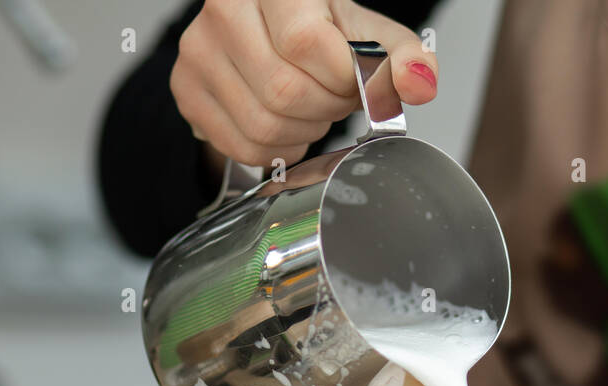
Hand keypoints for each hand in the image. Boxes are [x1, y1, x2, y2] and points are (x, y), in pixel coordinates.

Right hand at [170, 0, 438, 167]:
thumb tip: (421, 84)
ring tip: (311, 108)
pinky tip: (286, 125)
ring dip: (302, 131)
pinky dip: (274, 148)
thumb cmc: (316, 29)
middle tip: (334, 98)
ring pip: (262, 124)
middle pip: (283, 91)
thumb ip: (399, 56)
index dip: (341, 78)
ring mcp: (198, 51)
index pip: (306, 44)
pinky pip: (240, 144)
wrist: (263, 33)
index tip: (353, 80)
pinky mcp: (186, 90)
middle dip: (325, 108)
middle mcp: (224, 9)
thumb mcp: (365, 33)